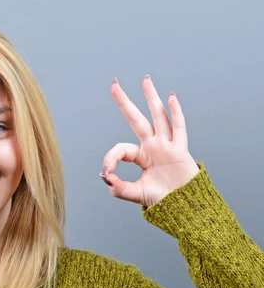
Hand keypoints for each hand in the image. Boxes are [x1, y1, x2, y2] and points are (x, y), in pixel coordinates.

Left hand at [100, 75, 199, 206]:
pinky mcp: (180, 150)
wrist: (183, 206)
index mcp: (141, 156)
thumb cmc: (162, 200)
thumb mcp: (135, 194)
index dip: (111, 158)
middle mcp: (153, 146)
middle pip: (136, 119)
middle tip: (114, 84)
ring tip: (145, 80)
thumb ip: (118, 187)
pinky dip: (175, 113)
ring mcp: (167, 146)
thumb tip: (105, 176)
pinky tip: (171, 98)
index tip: (107, 172)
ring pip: (158, 117)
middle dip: (125, 103)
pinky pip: (178, 128)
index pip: (121, 149)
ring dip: (151, 98)